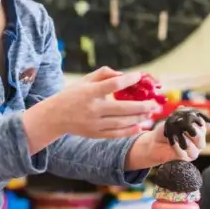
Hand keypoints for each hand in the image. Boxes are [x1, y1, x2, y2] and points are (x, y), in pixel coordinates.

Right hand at [25, 67, 159, 149]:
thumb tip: (123, 74)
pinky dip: (129, 131)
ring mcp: (94, 124)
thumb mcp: (84, 80)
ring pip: (121, 123)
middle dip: (142, 106)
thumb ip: (104, 74)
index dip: (128, 80)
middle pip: (122, 108)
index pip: (113, 85)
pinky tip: (140, 126)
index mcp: (89, 92)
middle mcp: (92, 109)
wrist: (54, 117)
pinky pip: (116, 134)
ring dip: (138, 119)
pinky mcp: (95, 134)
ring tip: (151, 114)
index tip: (139, 76)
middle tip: (155, 103)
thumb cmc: (72, 95)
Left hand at [125, 119, 202, 169]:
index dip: (193, 121)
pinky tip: (171, 143)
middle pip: (200, 137)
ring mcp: (193, 151)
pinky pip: (183, 154)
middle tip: (180, 128)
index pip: (202, 124)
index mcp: (198, 129)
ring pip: (194, 147)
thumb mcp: (172, 119)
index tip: (184, 119)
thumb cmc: (165, 130)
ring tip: (174, 136)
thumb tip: (181, 107)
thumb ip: (178, 114)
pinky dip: (176, 147)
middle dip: (189, 132)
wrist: (154, 143)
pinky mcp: (185, 159)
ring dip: (182, 140)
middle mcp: (198, 141)